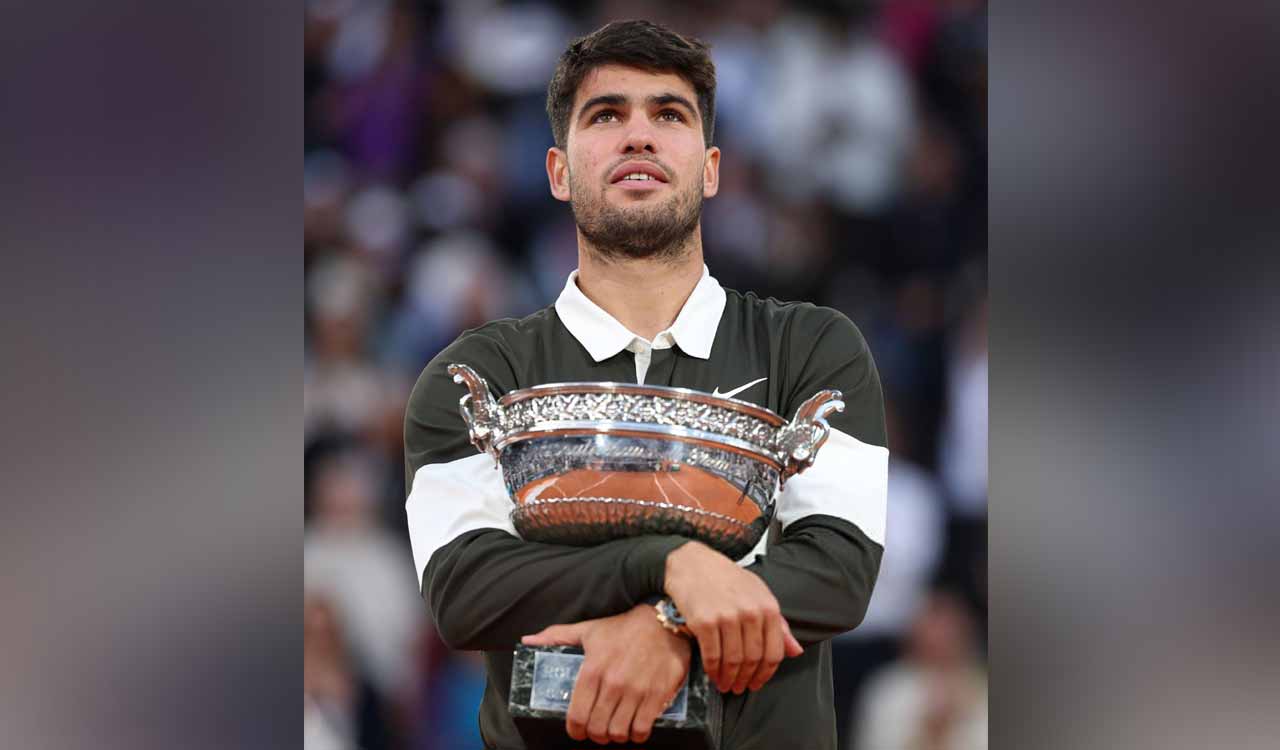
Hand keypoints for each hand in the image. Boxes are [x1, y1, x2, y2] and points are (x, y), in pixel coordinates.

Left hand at [522, 604, 690, 743]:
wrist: (663, 622)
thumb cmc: (623, 627)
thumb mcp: (588, 629)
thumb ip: (556, 637)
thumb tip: (528, 641)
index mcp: (592, 670)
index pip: (576, 715)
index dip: (574, 730)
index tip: (577, 731)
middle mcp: (613, 683)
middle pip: (597, 728)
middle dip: (595, 734)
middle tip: (597, 730)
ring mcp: (636, 691)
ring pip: (619, 732)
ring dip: (615, 736)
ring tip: (615, 729)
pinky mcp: (657, 696)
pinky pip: (642, 729)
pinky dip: (636, 735)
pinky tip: (634, 727)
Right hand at [663, 541, 803, 694]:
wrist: (692, 564)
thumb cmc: (727, 579)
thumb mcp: (759, 595)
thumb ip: (779, 625)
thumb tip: (796, 651)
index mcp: (768, 607)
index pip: (774, 652)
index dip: (766, 674)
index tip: (757, 683)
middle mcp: (750, 612)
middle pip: (753, 659)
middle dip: (746, 679)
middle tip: (739, 688)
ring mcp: (726, 617)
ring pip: (733, 661)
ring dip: (729, 678)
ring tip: (725, 684)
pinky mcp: (704, 622)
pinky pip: (712, 655)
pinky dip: (713, 670)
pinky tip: (713, 674)